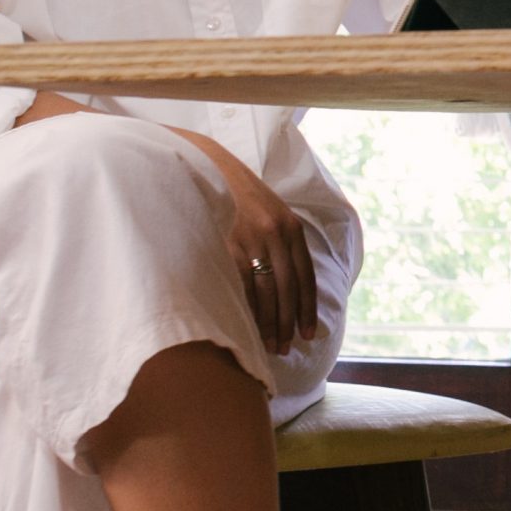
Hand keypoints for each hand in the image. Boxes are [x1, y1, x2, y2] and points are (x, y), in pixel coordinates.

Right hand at [176, 130, 319, 353]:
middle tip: (287, 346)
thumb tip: (286, 282)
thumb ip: (280, 240)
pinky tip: (243, 325)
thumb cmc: (234, 193)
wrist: (202, 165)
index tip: (308, 332)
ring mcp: (249, 238)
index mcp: (291, 226)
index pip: (305, 276)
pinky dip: (243, 307)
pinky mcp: (223, 242)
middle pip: (288, 288)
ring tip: (269, 344)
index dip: (307, 307)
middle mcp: (276, 232)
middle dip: (289, 321)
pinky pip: (238, 283)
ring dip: (269, 321)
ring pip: (265, 290)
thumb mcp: (267, 210)